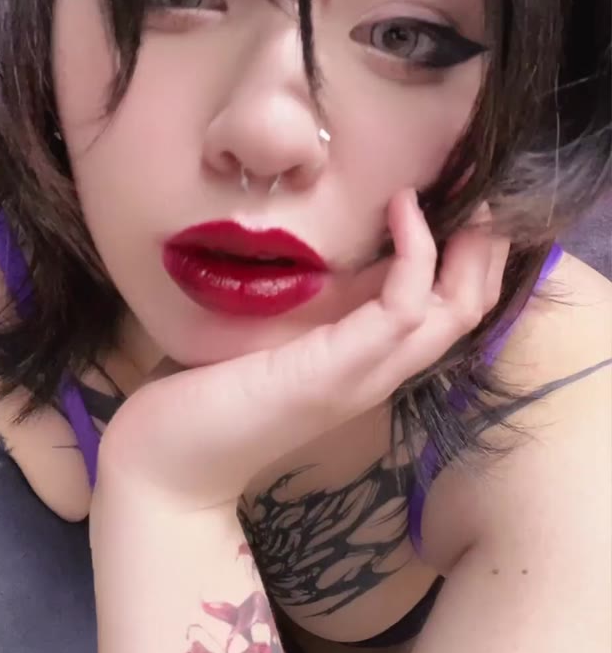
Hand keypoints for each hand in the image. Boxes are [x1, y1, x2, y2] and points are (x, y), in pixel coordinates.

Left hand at [96, 188, 509, 509]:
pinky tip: (403, 207)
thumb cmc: (200, 395)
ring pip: (454, 311)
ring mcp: (361, 375)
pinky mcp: (334, 371)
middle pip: (468, 309)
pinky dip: (416, 253)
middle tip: (483, 187)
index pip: (445, 311)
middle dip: (488, 246)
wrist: (165, 465)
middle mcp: (376, 371)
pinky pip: (404, 308)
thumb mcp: (260, 331)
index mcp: (362, 359)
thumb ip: (295, 298)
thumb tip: (302, 241)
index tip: (460, 195)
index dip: (469, 256)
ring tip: (466, 191)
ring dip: (469, 246)